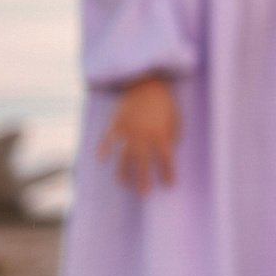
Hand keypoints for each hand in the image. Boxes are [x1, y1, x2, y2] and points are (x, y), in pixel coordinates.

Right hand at [101, 75, 178, 192]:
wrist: (146, 82)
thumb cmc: (164, 102)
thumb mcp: (175, 118)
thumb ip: (172, 136)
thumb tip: (170, 151)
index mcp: (160, 134)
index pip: (165, 159)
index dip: (167, 173)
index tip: (169, 185)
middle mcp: (143, 135)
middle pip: (143, 163)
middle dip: (143, 179)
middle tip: (143, 193)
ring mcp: (127, 130)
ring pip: (123, 156)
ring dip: (123, 171)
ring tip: (123, 183)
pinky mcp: (116, 123)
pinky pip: (108, 139)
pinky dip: (103, 149)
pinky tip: (100, 159)